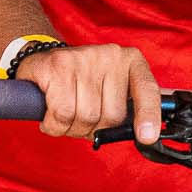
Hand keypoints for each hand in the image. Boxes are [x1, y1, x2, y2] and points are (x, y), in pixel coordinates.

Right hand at [28, 44, 163, 144]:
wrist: (43, 61)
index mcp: (130, 61)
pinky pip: (62, 114)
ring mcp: (84, 58)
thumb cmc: (80, 83)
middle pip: (112, 115)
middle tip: (81, 120)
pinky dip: (54, 126)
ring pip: (86, 117)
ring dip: (72, 128)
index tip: (146, 136)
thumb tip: (142, 134)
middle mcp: (110, 55)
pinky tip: (51, 117)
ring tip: (64, 116)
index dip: (148, 114)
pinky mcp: (58, 65)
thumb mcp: (111, 90)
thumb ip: (127, 109)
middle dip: (94, 129)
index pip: (147, 89)